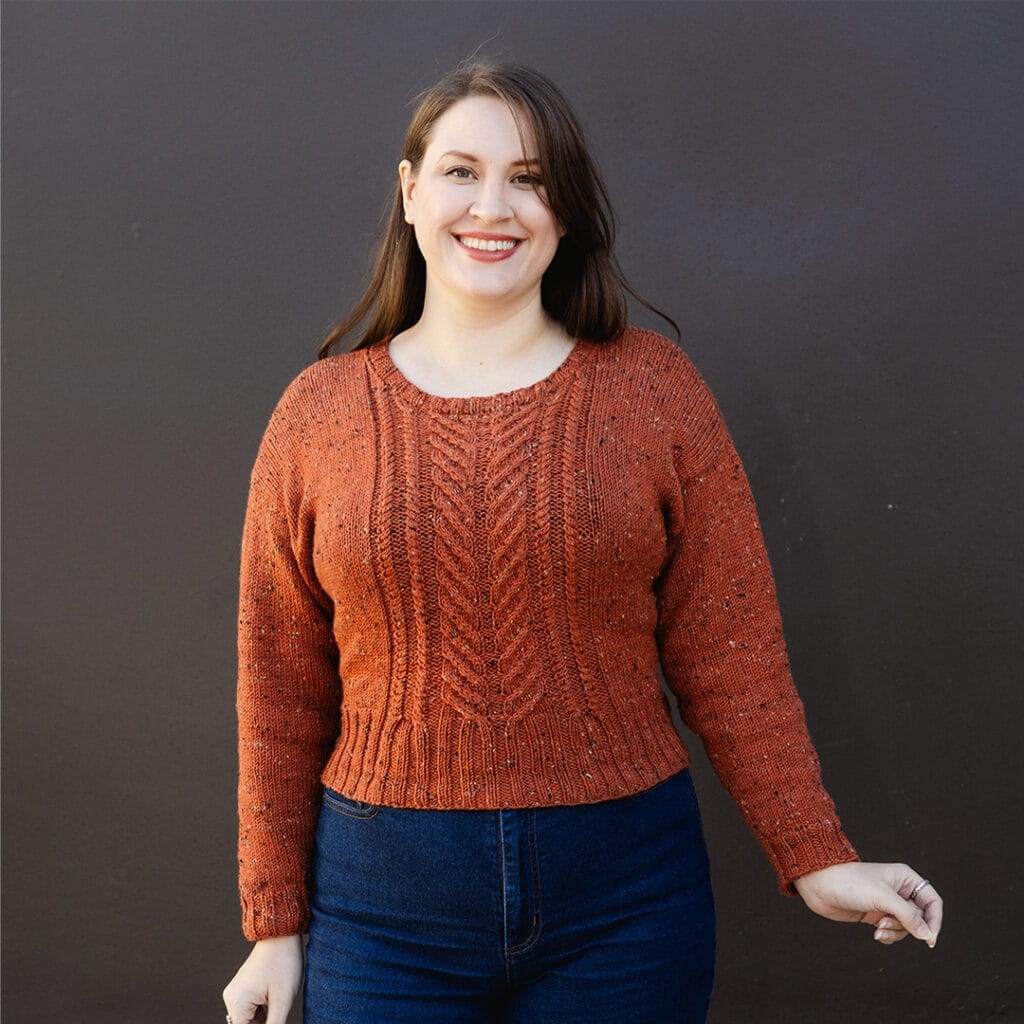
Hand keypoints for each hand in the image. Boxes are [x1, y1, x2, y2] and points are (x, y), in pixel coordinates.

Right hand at [223, 934, 303, 1023]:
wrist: (283, 933)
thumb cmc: (284, 963)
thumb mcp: (283, 1000)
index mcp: (237, 1002)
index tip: (276, 1022)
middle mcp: (231, 998)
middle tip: (279, 1015)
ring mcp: (236, 992)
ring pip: (249, 1020)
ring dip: (264, 1022)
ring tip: (278, 1006)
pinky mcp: (244, 989)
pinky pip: (251, 1010)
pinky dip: (263, 1015)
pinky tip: (276, 1007)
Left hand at [793, 862, 942, 946]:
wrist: (820, 886)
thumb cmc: (850, 883)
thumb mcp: (883, 897)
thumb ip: (908, 916)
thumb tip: (928, 935)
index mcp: (905, 878)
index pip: (932, 901)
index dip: (935, 920)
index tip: (929, 938)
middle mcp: (898, 890)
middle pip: (919, 918)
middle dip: (906, 926)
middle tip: (886, 922)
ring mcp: (887, 904)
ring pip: (906, 927)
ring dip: (895, 932)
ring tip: (878, 927)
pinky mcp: (876, 915)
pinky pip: (892, 932)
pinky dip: (887, 936)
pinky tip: (875, 933)